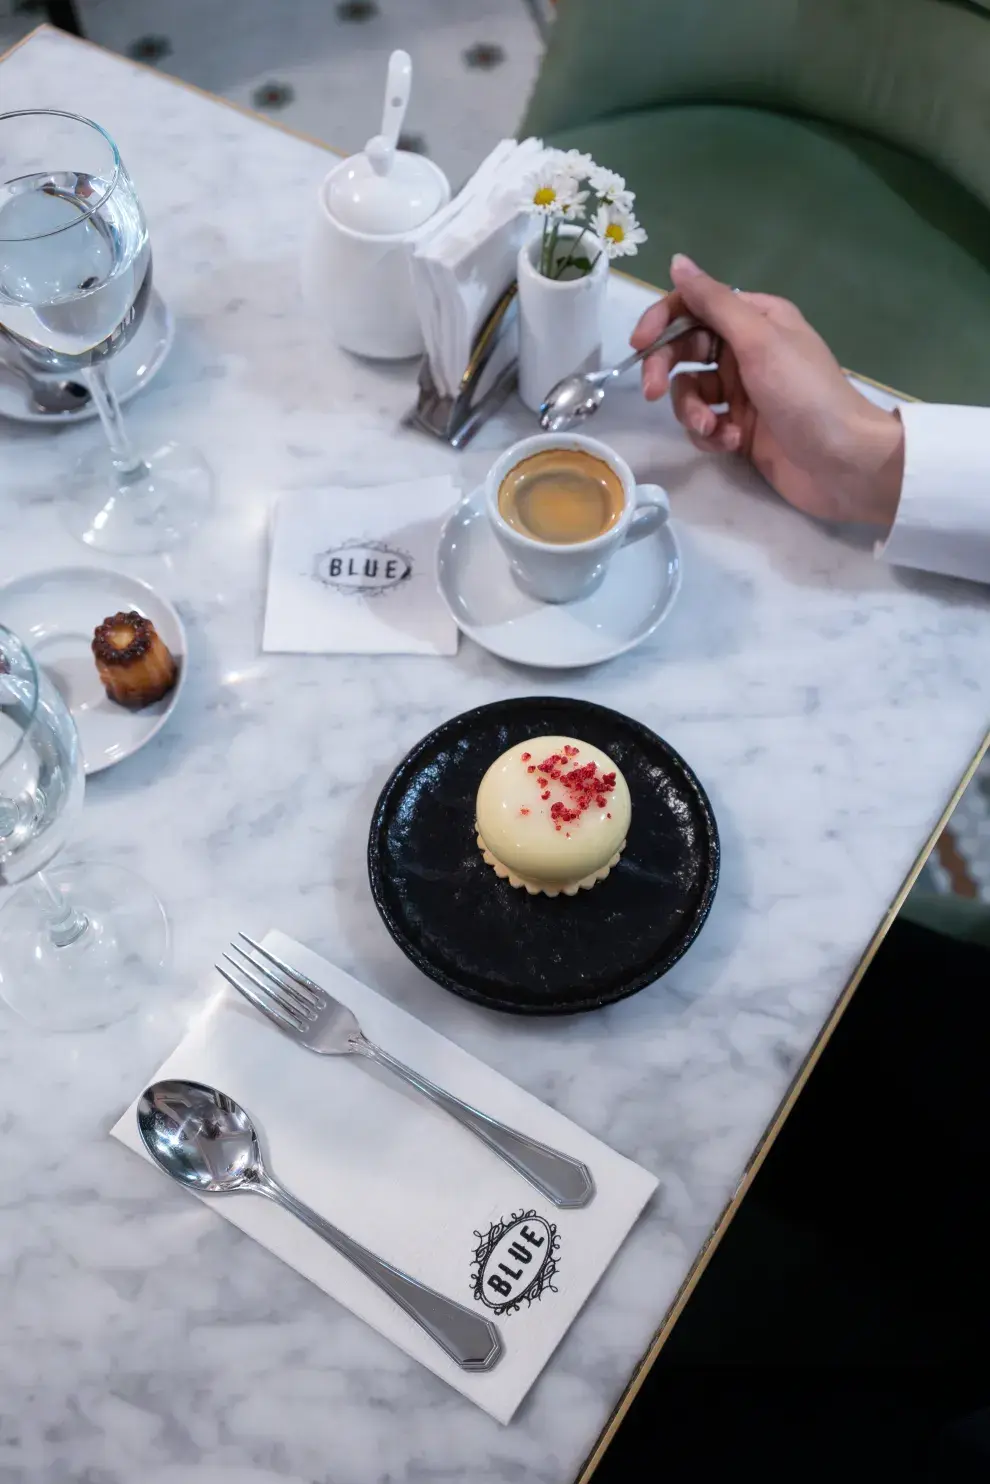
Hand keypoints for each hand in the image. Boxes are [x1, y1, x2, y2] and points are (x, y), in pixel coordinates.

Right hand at [631, 254, 904, 529]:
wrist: (842, 462)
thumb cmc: (805, 393)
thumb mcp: (758, 340)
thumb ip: (714, 302)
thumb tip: (677, 262)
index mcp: (755, 319)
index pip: (694, 307)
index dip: (662, 322)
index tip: (639, 345)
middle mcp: (746, 350)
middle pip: (684, 351)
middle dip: (666, 372)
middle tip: (653, 394)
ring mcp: (742, 393)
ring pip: (690, 392)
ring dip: (693, 412)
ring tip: (713, 430)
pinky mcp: (739, 430)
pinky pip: (704, 425)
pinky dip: (710, 436)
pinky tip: (731, 444)